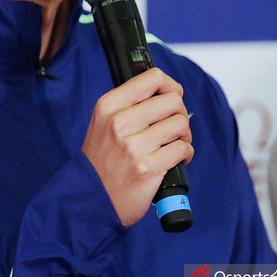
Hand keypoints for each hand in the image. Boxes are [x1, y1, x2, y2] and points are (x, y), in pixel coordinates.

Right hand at [81, 68, 193, 226]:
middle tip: (173, 127)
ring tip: (174, 144)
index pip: (152, 78)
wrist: (91, 198)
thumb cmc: (102, 159)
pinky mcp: (148, 168)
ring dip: (184, 135)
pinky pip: (183, 149)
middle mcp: (120, 122)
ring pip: (181, 124)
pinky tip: (175, 160)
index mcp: (109, 105)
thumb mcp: (104, 122)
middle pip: (173, 101)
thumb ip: (130, 104)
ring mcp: (134, 146)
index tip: (172, 97)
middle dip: (180, 114)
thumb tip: (167, 93)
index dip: (170, 86)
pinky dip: (185, 154)